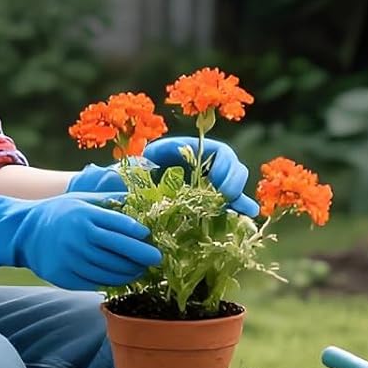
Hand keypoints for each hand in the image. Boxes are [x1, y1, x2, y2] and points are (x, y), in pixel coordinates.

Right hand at [0, 192, 161, 291]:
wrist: (25, 232)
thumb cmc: (60, 213)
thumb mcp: (82, 199)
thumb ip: (110, 201)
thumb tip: (141, 202)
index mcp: (85, 215)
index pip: (121, 226)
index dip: (139, 235)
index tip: (152, 239)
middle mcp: (78, 237)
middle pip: (119, 251)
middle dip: (141, 257)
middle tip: (155, 259)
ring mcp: (70, 259)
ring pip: (109, 271)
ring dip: (129, 272)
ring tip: (139, 270)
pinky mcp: (64, 277)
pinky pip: (95, 283)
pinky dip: (111, 282)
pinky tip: (120, 278)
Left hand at [65, 137, 258, 218]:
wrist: (120, 194)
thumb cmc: (123, 180)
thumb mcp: (129, 172)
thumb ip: (137, 170)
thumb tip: (133, 171)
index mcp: (182, 151)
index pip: (216, 151)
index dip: (224, 165)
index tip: (218, 184)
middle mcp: (197, 163)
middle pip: (229, 165)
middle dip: (234, 180)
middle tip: (228, 197)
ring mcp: (203, 181)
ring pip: (231, 183)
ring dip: (240, 196)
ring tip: (246, 211)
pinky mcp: (204, 199)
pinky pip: (226, 201)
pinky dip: (237, 207)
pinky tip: (247, 216)